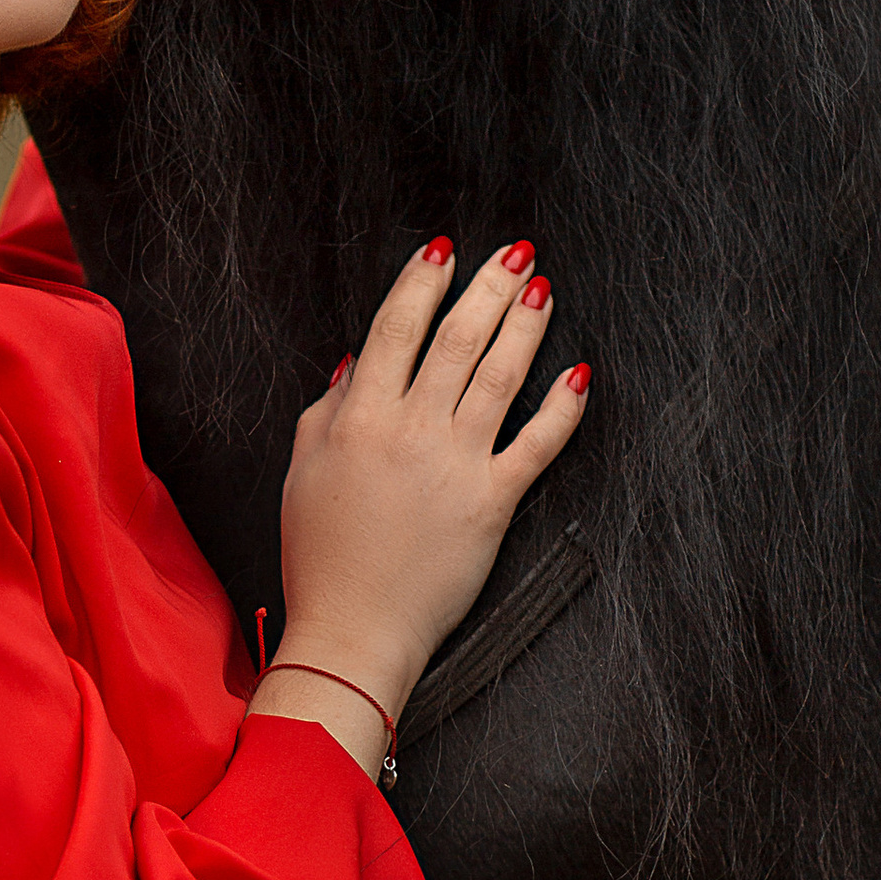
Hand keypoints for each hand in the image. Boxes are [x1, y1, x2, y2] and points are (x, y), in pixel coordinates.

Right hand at [256, 237, 589, 751]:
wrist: (353, 630)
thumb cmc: (321, 555)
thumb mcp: (302, 470)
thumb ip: (327, 408)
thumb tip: (357, 359)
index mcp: (358, 417)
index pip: (397, 328)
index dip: (422, 281)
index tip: (443, 249)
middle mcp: (411, 430)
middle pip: (458, 339)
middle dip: (489, 286)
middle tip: (514, 251)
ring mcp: (456, 464)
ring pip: (501, 377)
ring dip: (526, 326)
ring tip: (543, 289)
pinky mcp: (493, 501)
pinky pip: (537, 444)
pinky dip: (561, 407)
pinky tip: (578, 374)